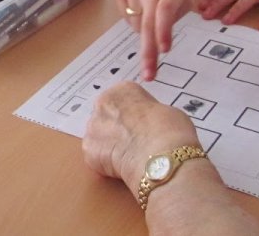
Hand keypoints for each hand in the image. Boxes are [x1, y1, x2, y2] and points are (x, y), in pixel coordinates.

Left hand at [83, 82, 199, 184]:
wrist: (162, 157)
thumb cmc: (171, 132)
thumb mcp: (167, 112)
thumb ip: (149, 114)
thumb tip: (149, 124)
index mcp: (122, 90)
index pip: (122, 100)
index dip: (133, 116)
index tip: (141, 126)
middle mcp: (103, 104)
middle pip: (106, 117)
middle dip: (117, 130)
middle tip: (134, 144)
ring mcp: (92, 126)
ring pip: (99, 137)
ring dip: (110, 146)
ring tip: (130, 158)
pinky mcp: (88, 150)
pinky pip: (95, 157)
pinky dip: (106, 164)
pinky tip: (122, 168)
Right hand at [114, 0, 193, 80]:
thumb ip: (177, 14)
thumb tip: (160, 36)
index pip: (165, 13)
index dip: (163, 32)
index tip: (164, 50)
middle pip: (146, 24)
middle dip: (148, 52)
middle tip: (149, 74)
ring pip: (136, 24)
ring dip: (145, 29)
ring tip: (153, 11)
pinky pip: (127, 16)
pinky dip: (135, 18)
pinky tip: (143, 4)